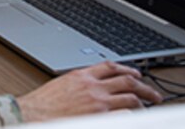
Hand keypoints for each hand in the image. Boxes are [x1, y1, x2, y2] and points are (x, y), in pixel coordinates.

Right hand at [17, 61, 162, 120]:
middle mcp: (92, 86)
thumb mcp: (60, 86)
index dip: (127, 69)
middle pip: (127, 80)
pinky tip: (136, 119)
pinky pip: (125, 114)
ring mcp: (98, 102)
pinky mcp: (100, 117)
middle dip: (144, 87)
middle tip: (154, 94)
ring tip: (150, 108)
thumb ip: (77, 84)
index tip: (135, 73)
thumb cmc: (41, 105)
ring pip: (130, 97)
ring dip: (144, 102)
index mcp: (81, 75)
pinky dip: (133, 116)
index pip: (110, 66)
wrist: (31, 114)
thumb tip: (89, 88)